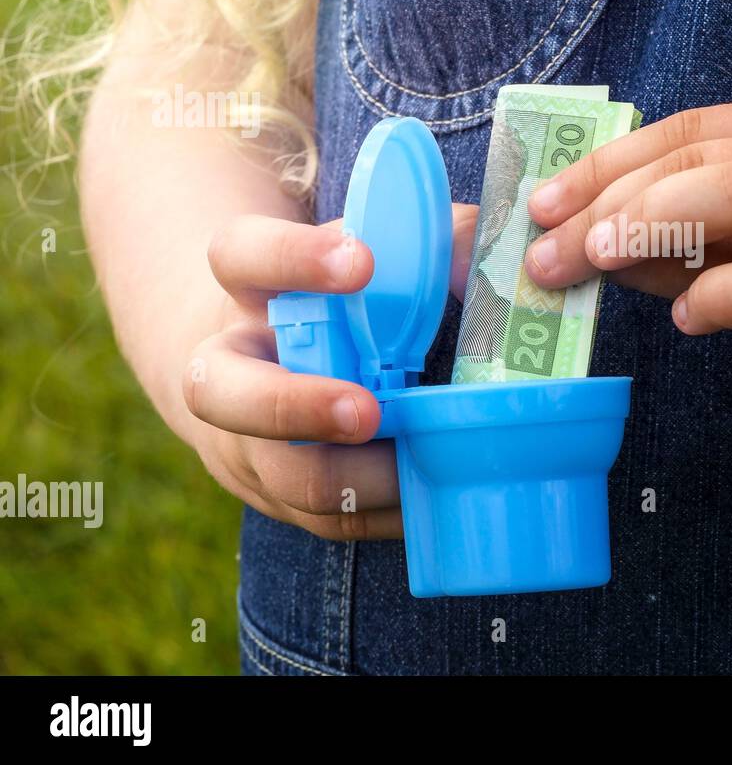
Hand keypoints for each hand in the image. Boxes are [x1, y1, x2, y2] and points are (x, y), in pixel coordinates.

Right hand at [182, 207, 478, 539]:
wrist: (263, 362)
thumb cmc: (333, 302)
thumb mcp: (362, 257)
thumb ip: (422, 245)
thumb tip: (478, 256)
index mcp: (245, 288)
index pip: (241, 256)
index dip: (293, 259)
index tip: (362, 261)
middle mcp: (227, 368)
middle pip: (220, 392)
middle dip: (295, 406)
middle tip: (367, 409)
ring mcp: (246, 441)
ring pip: (282, 474)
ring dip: (357, 476)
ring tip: (419, 460)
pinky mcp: (282, 495)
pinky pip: (329, 519)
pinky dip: (386, 510)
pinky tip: (434, 491)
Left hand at [523, 104, 731, 487]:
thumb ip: (689, 254)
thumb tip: (594, 240)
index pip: (700, 130)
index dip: (613, 159)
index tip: (544, 202)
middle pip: (712, 153)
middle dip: (614, 194)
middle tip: (547, 247)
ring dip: (657, 219)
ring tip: (599, 257)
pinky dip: (721, 293)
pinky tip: (684, 318)